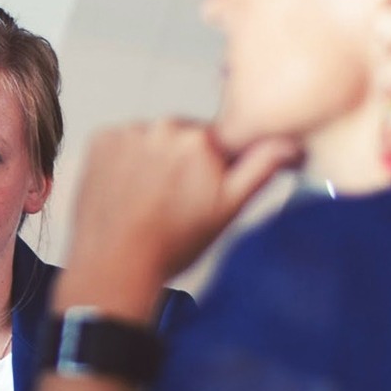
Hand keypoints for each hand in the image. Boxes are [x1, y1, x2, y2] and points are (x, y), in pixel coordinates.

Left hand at [66, 119, 296, 285]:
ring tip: (147, 199)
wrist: (115, 264)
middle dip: (182, 161)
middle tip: (173, 201)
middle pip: (183, 137)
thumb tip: (290, 143)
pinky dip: (124, 160)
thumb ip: (261, 168)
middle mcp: (164, 127)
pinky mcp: (100, 140)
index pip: (217, 141)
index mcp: (201, 139)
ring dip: (152, 159)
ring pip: (151, 139)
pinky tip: (126, 190)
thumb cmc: (171, 244)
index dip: (213, 167)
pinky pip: (121, 142)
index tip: (202, 189)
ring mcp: (128, 132)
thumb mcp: (228, 209)